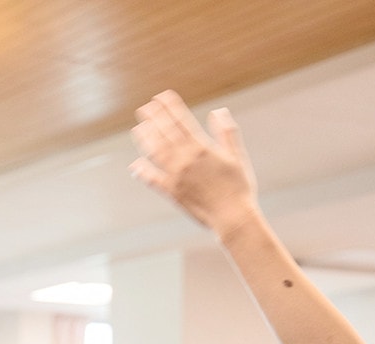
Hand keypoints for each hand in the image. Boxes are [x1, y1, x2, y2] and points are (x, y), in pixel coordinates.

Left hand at [131, 91, 258, 238]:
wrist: (232, 217)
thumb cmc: (238, 187)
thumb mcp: (236, 156)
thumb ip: (226, 133)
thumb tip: (219, 112)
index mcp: (202, 147)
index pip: (181, 121)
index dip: (169, 107)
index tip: (161, 96)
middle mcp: (185, 159)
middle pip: (165, 133)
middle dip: (154, 118)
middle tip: (144, 108)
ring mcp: (177, 176)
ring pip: (155, 152)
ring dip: (145, 139)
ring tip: (138, 129)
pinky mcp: (172, 192)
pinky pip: (154, 180)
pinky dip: (143, 172)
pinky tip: (135, 165)